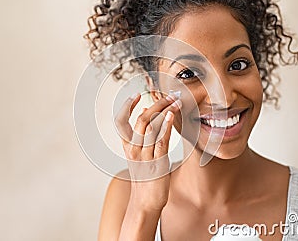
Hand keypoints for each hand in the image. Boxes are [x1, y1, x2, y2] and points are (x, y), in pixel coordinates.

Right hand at [114, 92, 180, 211]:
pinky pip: (161, 140)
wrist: (145, 202)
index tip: (136, 95)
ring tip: (176, 101)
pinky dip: (166, 125)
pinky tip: (172, 115)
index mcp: (127, 147)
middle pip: (142, 120)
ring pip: (152, 127)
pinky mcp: (157, 162)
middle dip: (156, 104)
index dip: (127, 107)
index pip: (121, 121)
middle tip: (169, 96)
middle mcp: (134, 149)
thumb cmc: (144, 178)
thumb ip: (141, 137)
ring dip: (165, 111)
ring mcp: (145, 156)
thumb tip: (145, 114)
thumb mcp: (138, 156)